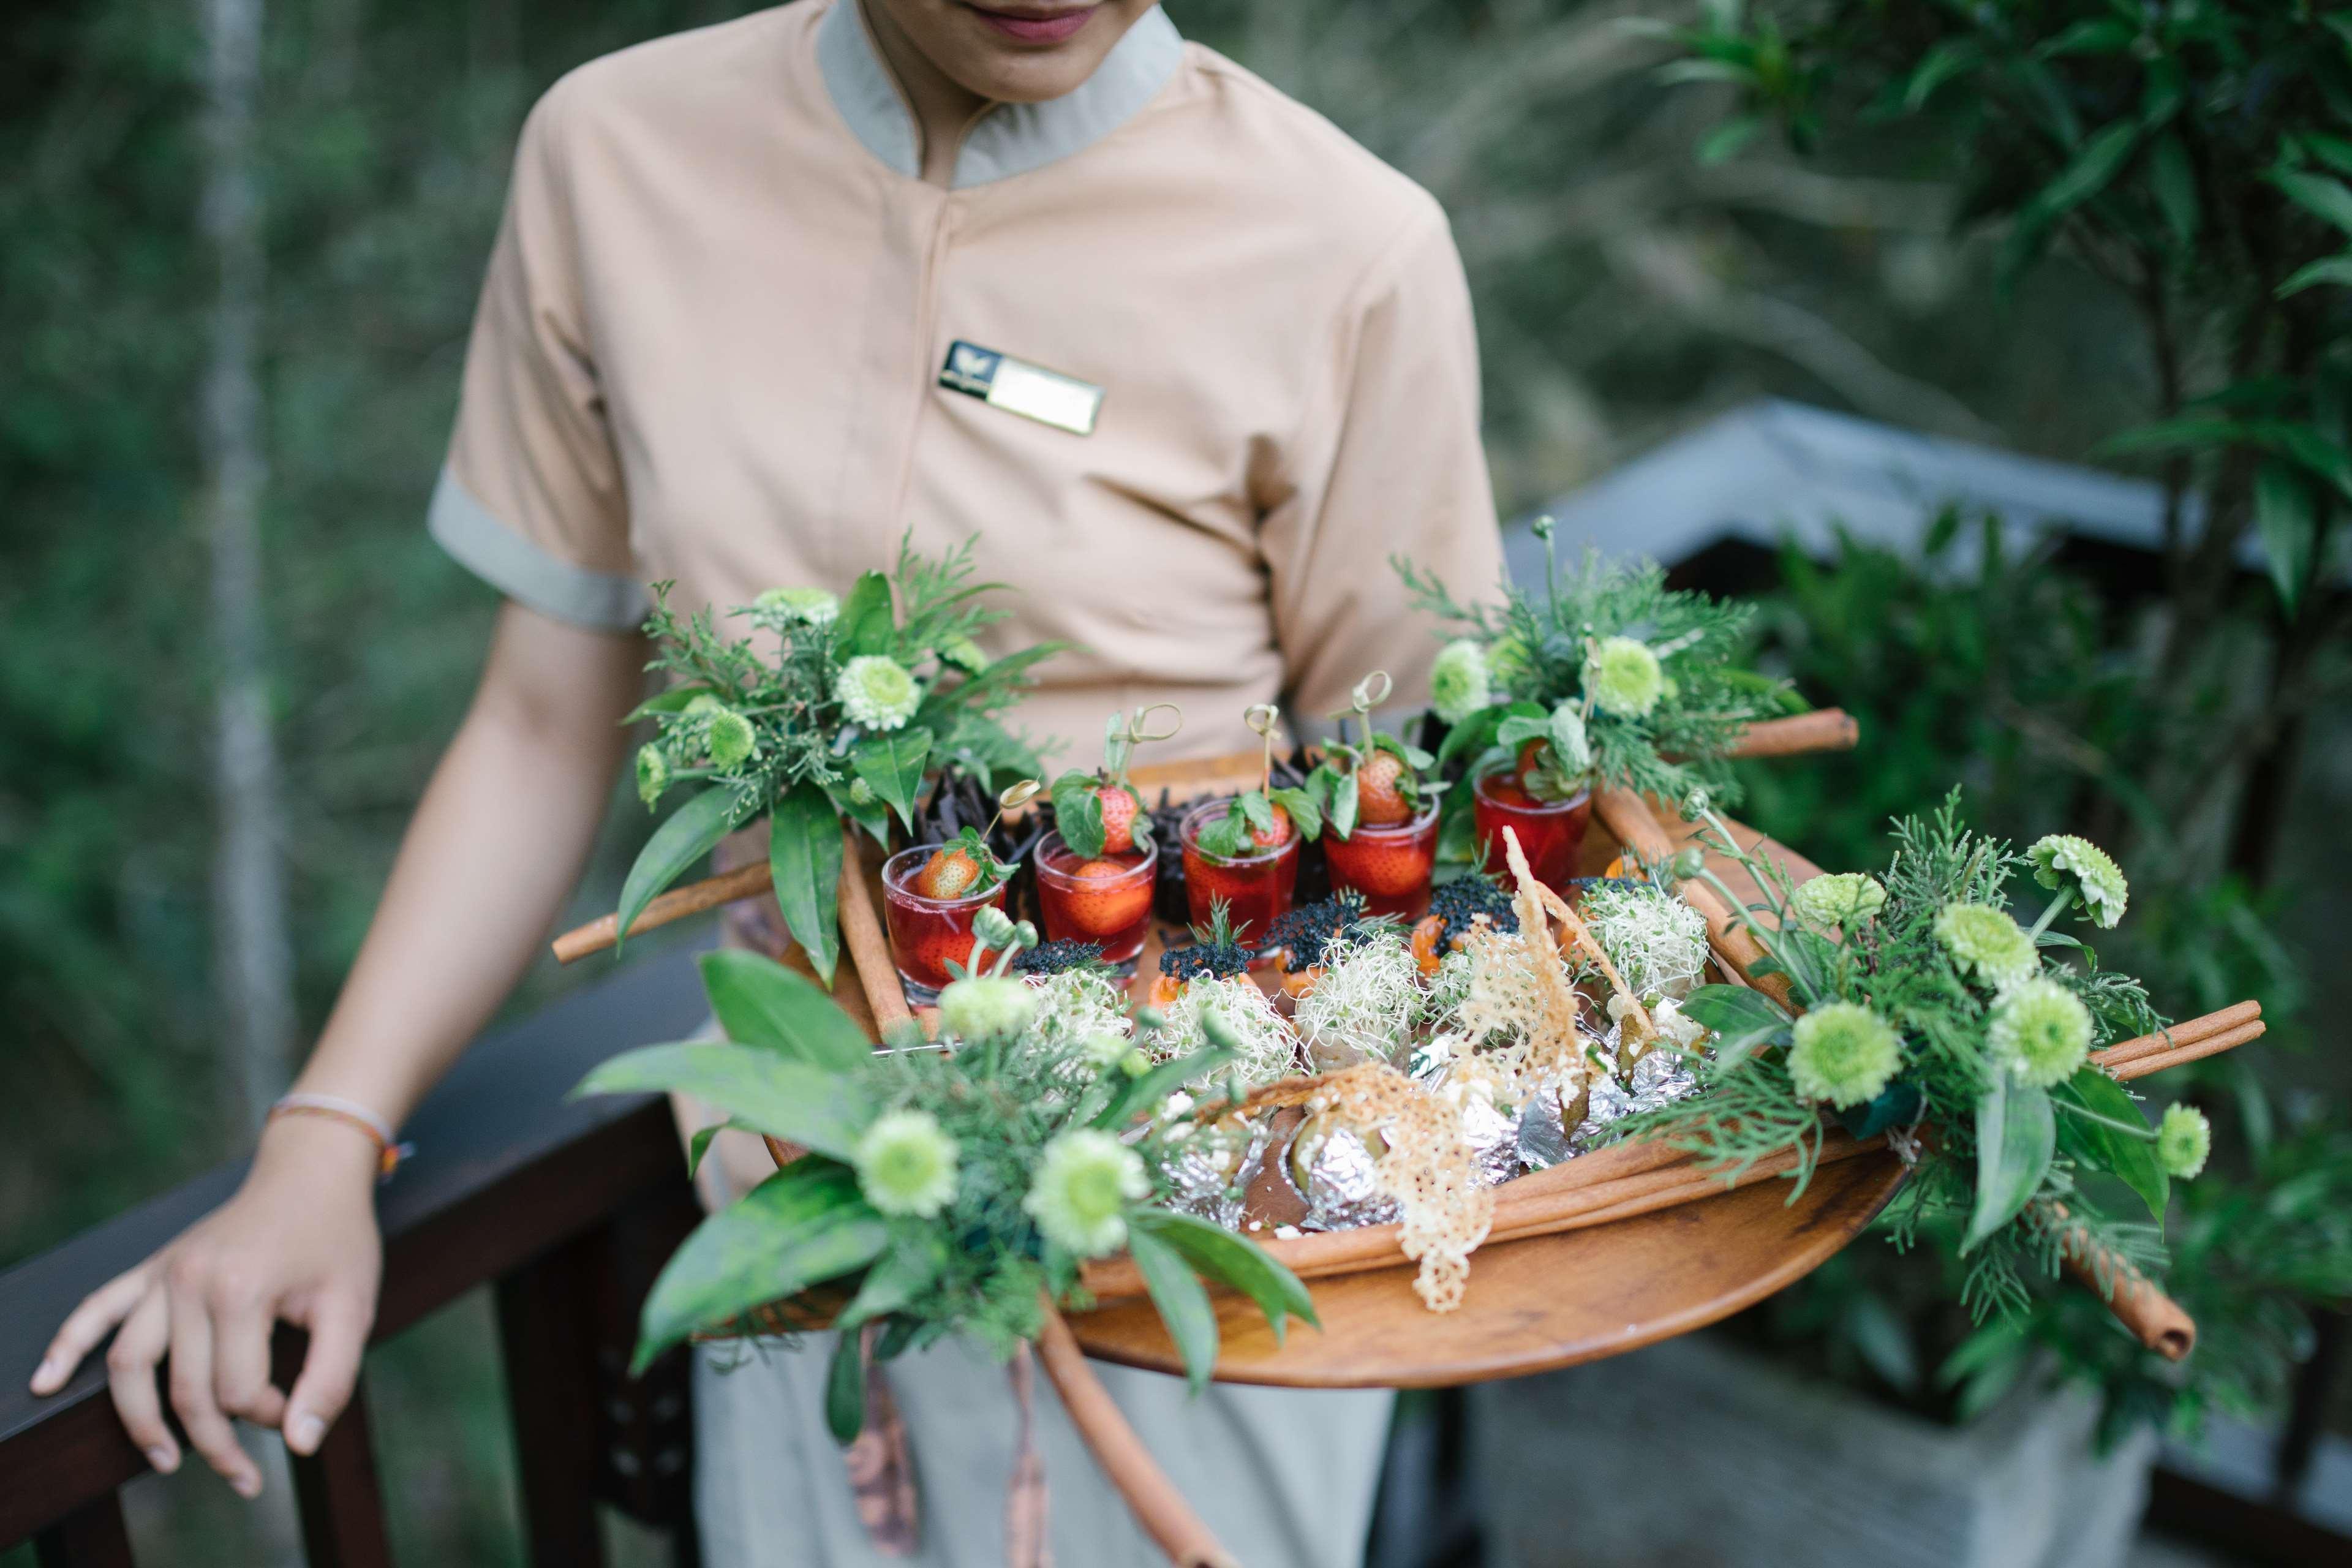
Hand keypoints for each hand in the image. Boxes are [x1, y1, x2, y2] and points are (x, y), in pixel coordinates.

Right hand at [28, 1114, 383, 1495]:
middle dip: (215, 1441)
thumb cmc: (337, 1240)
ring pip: (128, 1365)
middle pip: (184, 1389)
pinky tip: (46, 1381)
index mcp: (239, 1290)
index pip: (239, 1390)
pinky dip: (68, 1346)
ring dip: (141, 1421)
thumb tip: (301, 1444)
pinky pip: (97, 1309)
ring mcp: (162, 1273)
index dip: (271, 1415)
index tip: (298, 1406)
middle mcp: (187, 1282)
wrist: (311, 1173)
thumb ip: (331, 1379)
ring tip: (167, 1461)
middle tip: (245, 1476)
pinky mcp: (150, 1269)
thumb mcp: (352, 1308)